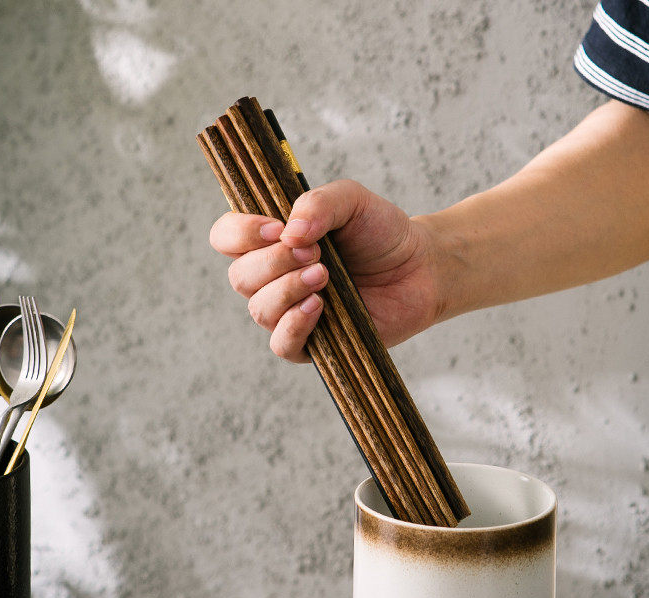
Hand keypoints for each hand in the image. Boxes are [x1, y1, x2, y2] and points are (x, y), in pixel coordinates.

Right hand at [209, 180, 446, 362]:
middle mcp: (273, 278)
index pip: (226, 237)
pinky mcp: (314, 343)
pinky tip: (319, 307)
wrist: (422, 267)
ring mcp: (290, 312)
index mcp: (272, 241)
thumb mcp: (352, 201)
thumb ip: (319, 204)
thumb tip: (289, 233)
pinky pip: (283, 345)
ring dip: (287, 290)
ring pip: (260, 310)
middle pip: (240, 277)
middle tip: (317, 253)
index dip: (241, 234)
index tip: (277, 229)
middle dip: (274, 262)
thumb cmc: (382, 233)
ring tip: (324, 275)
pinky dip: (294, 326)